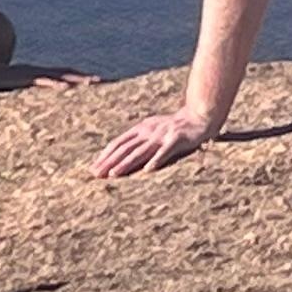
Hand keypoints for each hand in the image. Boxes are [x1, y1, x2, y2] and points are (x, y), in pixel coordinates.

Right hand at [0, 57, 94, 93]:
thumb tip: (44, 101)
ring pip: (61, 76)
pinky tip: (65, 88)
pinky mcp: (27, 77)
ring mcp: (36, 74)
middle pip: (71, 74)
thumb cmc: (2, 82)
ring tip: (93, 83)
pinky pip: (43, 81)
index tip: (101, 83)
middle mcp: (44, 72)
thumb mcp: (22, 89)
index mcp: (45, 75)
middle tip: (107, 81)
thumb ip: (34, 93)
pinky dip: (55, 84)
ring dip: (77, 79)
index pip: (69, 76)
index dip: (84, 79)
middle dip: (88, 78)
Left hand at [90, 107, 218, 177]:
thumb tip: (119, 155)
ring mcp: (162, 135)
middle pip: (125, 148)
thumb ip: (138, 141)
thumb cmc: (173, 128)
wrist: (198, 116)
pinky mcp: (177, 139)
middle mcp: (149, 131)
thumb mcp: (153, 130)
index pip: (118, 143)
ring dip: (126, 163)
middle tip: (96, 174)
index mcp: (141, 128)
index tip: (93, 168)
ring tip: (113, 174)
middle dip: (109, 162)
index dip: (105, 155)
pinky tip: (148, 170)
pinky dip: (156, 160)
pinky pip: (165, 151)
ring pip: (141, 151)